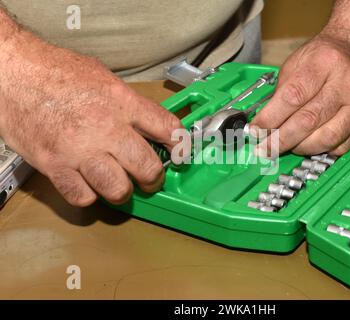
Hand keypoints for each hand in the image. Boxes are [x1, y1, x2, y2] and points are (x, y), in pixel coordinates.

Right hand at [0, 28, 182, 205]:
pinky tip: (88, 183)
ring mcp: (80, 149)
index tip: (181, 155)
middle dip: (154, 178)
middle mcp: (105, 127)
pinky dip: (89, 195)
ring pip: (118, 189)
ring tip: (118, 183)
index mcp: (121, 102)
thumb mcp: (103, 77)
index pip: (167, 128)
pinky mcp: (55, 165)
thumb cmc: (56, 72)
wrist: (14, 72)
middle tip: (149, 178)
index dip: (181, 146)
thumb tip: (148, 124)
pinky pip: (82, 197)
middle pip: (147, 167)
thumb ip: (128, 103)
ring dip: (122, 190)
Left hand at [252, 31, 349, 155]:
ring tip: (285, 147)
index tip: (255, 130)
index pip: (292, 96)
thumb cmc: (324, 56)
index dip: (270, 118)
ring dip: (301, 147)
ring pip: (327, 137)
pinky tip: (309, 145)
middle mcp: (345, 83)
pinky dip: (322, 151)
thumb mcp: (297, 62)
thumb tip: (263, 122)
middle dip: (281, 139)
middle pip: (308, 120)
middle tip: (264, 148)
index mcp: (323, 63)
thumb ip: (280, 92)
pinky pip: (342, 145)